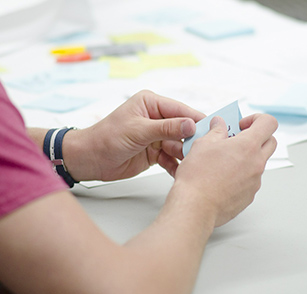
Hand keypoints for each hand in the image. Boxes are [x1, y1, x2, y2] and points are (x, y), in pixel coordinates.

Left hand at [64, 90, 205, 180]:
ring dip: (185, 155)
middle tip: (204, 151)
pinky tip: (181, 172)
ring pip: (180, 145)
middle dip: (192, 141)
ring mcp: (157, 136)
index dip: (197, 120)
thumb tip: (191, 125)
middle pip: (184, 129)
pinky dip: (176, 165)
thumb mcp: (138, 130)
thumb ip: (167, 128)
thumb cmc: (106, 138)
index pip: (181, 110)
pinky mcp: (156, 152)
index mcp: (151, 103)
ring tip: (194, 164)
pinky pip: (172, 158)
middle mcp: (156, 118)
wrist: (89, 160)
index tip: (213, 130)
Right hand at [173, 114, 277, 226]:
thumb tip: (219, 124)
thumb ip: (216, 131)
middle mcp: (257, 163)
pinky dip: (241, 175)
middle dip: (257, 137)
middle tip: (237, 140)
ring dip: (247, 157)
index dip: (257, 119)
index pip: (269, 123)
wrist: (195, 206)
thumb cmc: (198, 176)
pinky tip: (222, 178)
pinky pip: (250, 180)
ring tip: (224, 161)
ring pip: (259, 163)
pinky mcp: (249, 196)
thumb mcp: (203, 144)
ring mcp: (255, 181)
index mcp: (248, 146)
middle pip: (271, 142)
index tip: (242, 125)